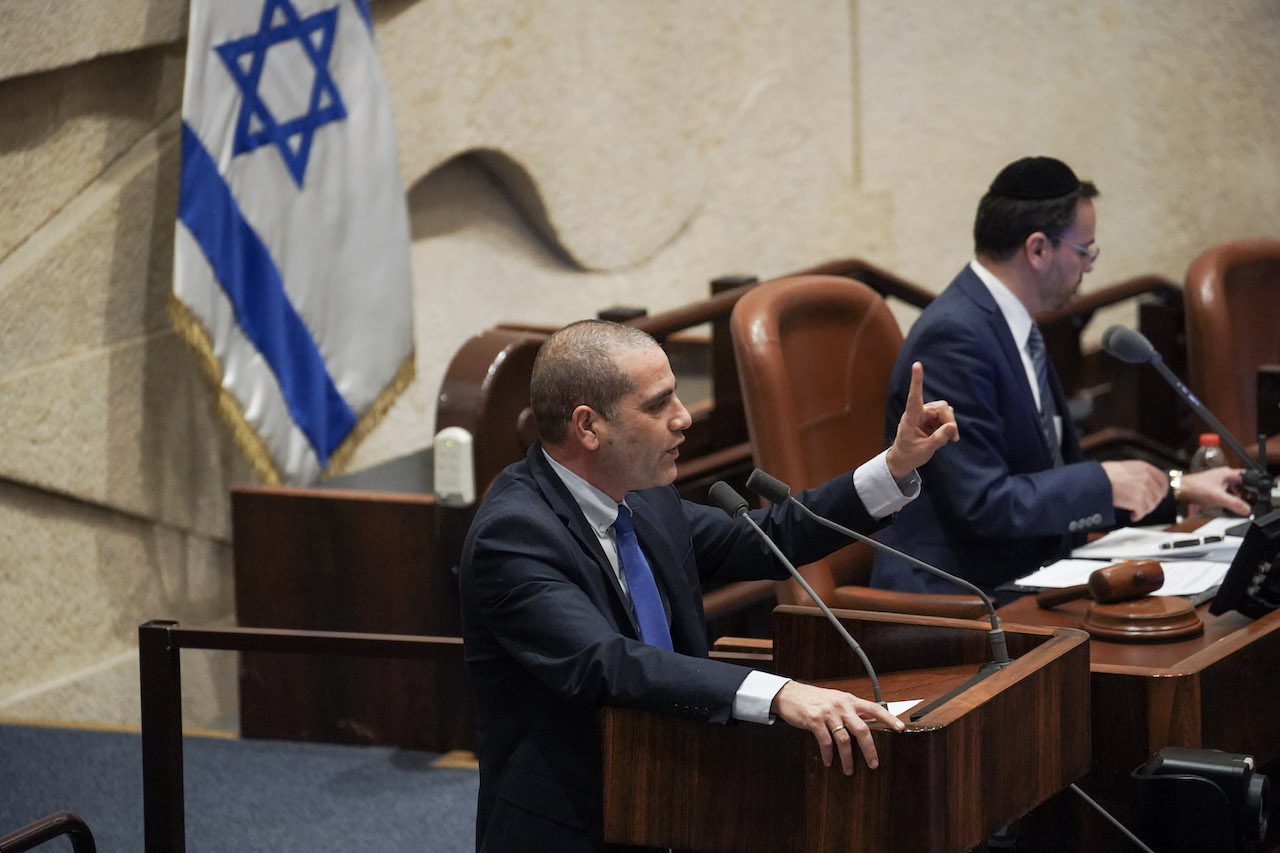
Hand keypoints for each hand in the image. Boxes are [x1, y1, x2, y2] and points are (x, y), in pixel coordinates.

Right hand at [770, 680, 905, 773]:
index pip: (874, 708)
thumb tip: (869, 721)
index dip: (888, 718)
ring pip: (844, 740)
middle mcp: (841, 705)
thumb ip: (851, 710)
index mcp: (849, 700)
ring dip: (847, 758)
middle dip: (869, 749)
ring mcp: (828, 713)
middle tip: (874, 763)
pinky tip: (829, 761)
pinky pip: (826, 742)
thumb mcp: (836, 699)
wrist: (790, 694)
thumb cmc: (814, 699)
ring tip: (849, 769)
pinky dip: (828, 755)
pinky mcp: (814, 720)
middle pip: (862, 729)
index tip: (901, 728)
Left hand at [886, 361, 958, 480]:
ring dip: (950, 423)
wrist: (903, 460)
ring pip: (944, 411)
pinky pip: (945, 417)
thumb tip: (952, 427)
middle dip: (949, 420)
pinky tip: (947, 437)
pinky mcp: (931, 420)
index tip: (917, 365)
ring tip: (950, 439)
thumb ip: (938, 438)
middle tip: (953, 437)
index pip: (914, 397)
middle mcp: (918, 413)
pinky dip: (949, 426)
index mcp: (911, 418)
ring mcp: (925, 416)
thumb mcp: (925, 449)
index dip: (917, 381)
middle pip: (940, 407)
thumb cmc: (909, 455)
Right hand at [1100, 460, 1168, 519]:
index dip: (1162, 489)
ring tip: (1136, 511)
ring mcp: (1144, 490)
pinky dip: (1138, 516)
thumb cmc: (1105, 474)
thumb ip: (1138, 473)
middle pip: (1158, 495)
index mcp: (1145, 468)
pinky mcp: (1138, 501)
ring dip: (1144, 510)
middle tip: (1144, 505)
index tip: (1160, 495)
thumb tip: (1144, 482)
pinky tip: (1132, 515)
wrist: (1097, 481)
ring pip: (1151, 505)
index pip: (1163, 480)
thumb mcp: (1125, 467)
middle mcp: (1147, 478)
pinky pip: (1142, 512)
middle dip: (1152, 502)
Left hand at [1179, 467, 1251, 516]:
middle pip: (1240, 485)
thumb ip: (1234, 503)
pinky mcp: (1211, 490)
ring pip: (1232, 490)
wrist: (1178, 491)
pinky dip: (1226, 501)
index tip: (1255, 496)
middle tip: (1248, 503)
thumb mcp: (1219, 497)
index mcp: (1226, 473)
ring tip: (1237, 506)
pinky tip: (1226, 507)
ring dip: (1235, 498)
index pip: (1247, 477)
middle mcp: (1222, 476)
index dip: (1253, 486)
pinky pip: (1224, 495)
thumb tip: (1246, 509)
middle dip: (1244, 494)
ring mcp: (1216, 483)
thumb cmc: (1193, 487)